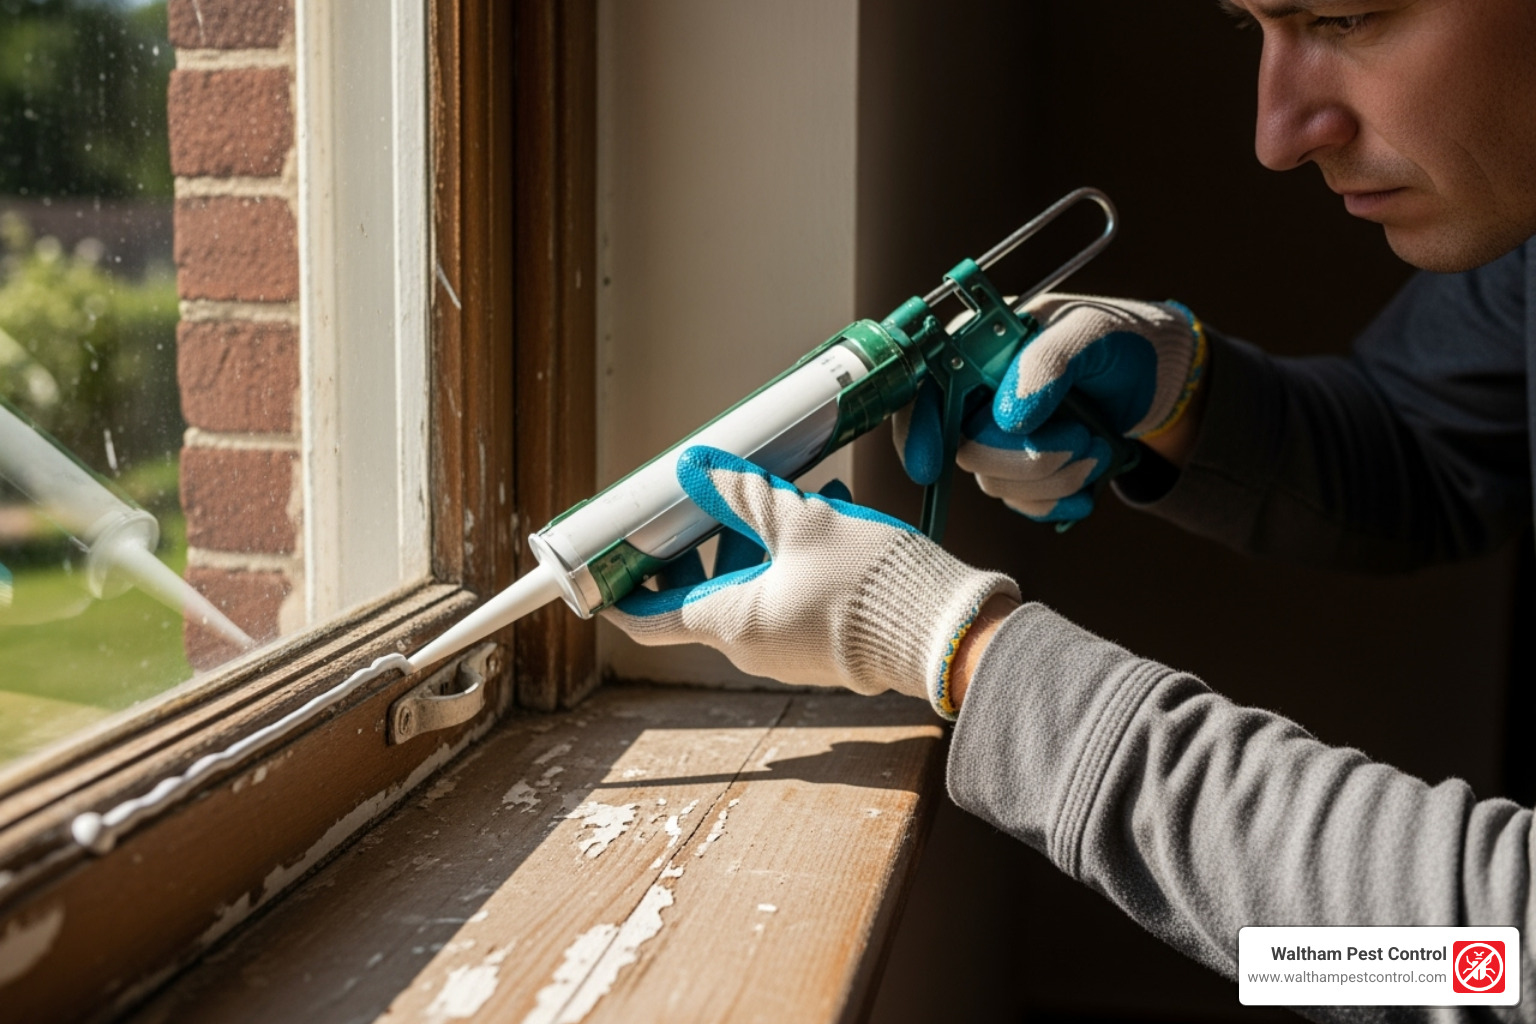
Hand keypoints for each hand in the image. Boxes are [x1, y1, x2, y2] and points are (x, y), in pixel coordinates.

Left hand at [602, 446, 1018, 717]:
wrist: (945, 633)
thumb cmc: (869, 585)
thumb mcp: (801, 522)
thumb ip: (744, 493)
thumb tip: (695, 467)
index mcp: (732, 623)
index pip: (649, 618)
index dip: (618, 590)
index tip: (600, 565)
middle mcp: (753, 646)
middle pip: (702, 591)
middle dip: (700, 540)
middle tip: (700, 497)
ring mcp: (789, 648)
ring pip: (751, 584)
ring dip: (755, 536)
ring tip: (782, 488)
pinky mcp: (824, 642)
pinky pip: (788, 593)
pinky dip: (789, 554)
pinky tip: (820, 508)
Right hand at [893, 293, 1207, 522]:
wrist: (1159, 376)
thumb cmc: (1120, 337)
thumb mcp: (1089, 333)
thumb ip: (1047, 363)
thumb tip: (1008, 417)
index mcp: (975, 349)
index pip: (922, 391)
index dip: (918, 430)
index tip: (929, 465)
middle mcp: (976, 396)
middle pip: (963, 450)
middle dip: (1026, 456)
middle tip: (1080, 437)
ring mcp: (997, 438)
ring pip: (995, 483)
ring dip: (1056, 476)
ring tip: (1097, 445)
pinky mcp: (1023, 472)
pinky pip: (1024, 504)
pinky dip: (1062, 498)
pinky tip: (1092, 475)